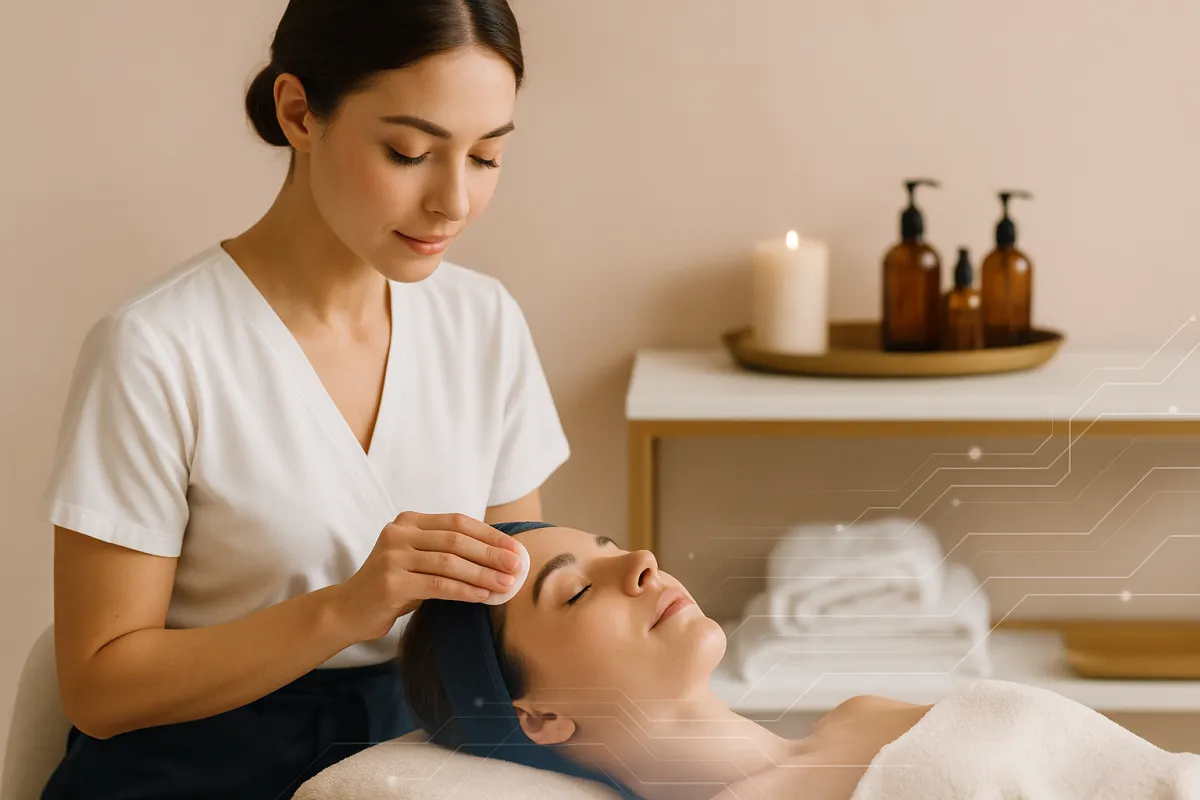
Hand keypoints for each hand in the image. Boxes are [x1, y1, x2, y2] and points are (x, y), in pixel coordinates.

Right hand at [331, 512, 525, 642]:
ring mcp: (392, 556)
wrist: (348, 610)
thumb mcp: (419, 561)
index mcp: (409, 521)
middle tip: (518, 566)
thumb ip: (448, 552)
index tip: (516, 549)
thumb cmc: (394, 586)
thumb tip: (501, 556)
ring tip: (507, 584)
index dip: (490, 535)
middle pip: (457, 540)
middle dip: (492, 553)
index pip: (458, 522)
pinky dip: (465, 590)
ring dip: (483, 574)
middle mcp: (398, 532)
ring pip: (450, 562)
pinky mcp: (390, 582)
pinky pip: (438, 585)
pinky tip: (484, 596)